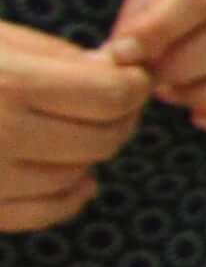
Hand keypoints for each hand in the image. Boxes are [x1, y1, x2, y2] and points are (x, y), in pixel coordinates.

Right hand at [0, 21, 151, 230]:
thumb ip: (58, 56)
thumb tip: (120, 70)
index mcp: (8, 84)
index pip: (112, 96)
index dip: (133, 84)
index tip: (130, 76)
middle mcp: (0, 136)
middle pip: (103, 138)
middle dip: (119, 118)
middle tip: (111, 102)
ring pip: (78, 175)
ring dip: (88, 152)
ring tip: (75, 128)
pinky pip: (46, 210)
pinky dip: (68, 193)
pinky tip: (71, 173)